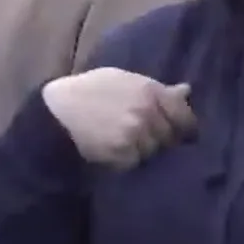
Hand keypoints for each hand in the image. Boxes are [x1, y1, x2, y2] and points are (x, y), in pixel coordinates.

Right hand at [41, 68, 194, 169]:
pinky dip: (128, 162)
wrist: (57, 113)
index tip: (178, 134)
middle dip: (162, 141)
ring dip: (143, 152)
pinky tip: (115, 153)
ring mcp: (136, 134)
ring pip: (154, 152)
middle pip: (171, 138)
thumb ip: (156, 88)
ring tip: (126, 145)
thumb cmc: (89, 91)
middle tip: (144, 139)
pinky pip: (136, 163)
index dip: (183, 128)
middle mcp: (148, 112)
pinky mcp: (123, 153)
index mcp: (151, 90)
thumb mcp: (123, 80)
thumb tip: (186, 91)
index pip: (185, 117)